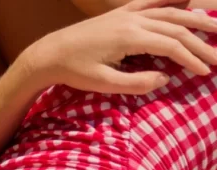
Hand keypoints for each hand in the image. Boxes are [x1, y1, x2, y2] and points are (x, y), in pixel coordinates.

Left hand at [20, 0, 216, 95]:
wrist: (47, 54)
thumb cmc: (73, 72)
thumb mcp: (103, 84)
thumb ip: (136, 83)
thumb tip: (165, 79)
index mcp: (130, 37)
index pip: (171, 45)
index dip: (191, 59)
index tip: (206, 73)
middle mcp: (132, 20)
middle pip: (177, 27)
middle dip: (201, 42)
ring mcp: (127, 13)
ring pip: (170, 11)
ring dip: (195, 18)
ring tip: (216, 26)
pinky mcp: (120, 13)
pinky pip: (152, 1)